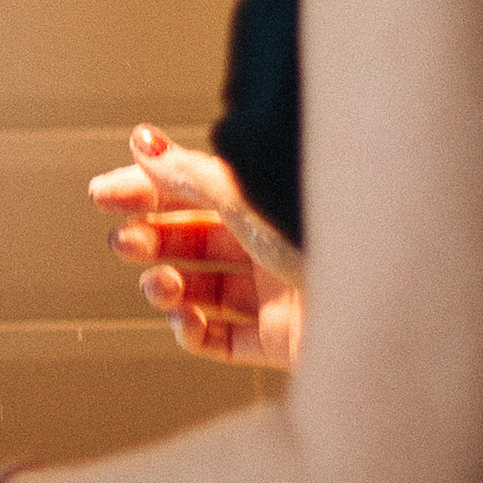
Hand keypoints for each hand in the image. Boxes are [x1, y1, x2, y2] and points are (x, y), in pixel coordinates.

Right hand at [90, 126, 302, 367]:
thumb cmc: (325, 240)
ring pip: (205, 290)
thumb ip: (186, 174)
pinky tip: (184, 320)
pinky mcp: (279, 342)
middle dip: (151, 239)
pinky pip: (224, 339)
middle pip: (195, 240)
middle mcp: (272, 246)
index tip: (102, 193)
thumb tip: (140, 140)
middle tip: (121, 242)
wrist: (381, 307)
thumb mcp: (244, 200)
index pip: (195, 189)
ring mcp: (276, 295)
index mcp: (267, 203)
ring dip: (167, 286)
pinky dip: (195, 332)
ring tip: (160, 285)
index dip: (146, 189)